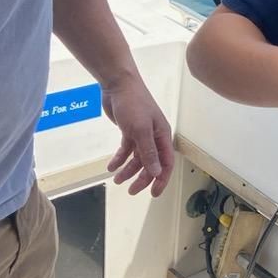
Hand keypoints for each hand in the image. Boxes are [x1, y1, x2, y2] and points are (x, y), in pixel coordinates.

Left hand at [103, 75, 175, 195]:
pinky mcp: (129, 130)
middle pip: (151, 163)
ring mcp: (141, 134)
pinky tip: (111, 167)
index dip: (161, 179)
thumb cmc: (134, 104)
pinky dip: (119, 159)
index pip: (166, 162)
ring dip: (128, 170)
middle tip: (131, 190)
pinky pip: (126, 149)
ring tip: (117, 180)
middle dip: (142, 178)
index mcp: (162, 136)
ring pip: (137, 158)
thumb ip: (149, 152)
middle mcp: (154, 137)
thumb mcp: (141, 130)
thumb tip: (157, 172)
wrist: (118, 84)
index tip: (153, 193)